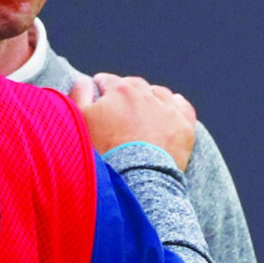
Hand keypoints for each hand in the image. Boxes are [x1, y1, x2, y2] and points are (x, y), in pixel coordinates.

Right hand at [70, 73, 195, 170]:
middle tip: (118, 104)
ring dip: (150, 97)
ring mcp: (168, 110)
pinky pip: (183, 107)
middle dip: (125, 91)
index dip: (101, 85)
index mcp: (120, 91)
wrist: (134, 182)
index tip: (99, 90)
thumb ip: (80, 96)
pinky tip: (171, 109)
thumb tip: (83, 80)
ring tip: (144, 109)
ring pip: (159, 94)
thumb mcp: (80, 123)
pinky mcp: (184, 127)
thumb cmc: (103, 153)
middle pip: (134, 86)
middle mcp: (146, 95)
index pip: (108, 81)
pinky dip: (176, 105)